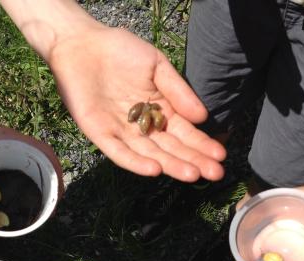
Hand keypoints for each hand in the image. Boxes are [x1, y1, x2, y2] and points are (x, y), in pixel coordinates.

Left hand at [0, 112, 62, 227]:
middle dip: (52, 181)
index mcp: (8, 139)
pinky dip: (28, 178)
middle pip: (44, 160)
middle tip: (50, 206)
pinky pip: (21, 165)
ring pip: (33, 163)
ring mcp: (6, 146)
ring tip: (41, 204)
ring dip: (41, 180)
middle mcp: (11, 142)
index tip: (57, 193)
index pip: (44, 152)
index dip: (56, 172)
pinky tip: (23, 194)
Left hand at [47, 25, 226, 181]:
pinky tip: (154, 169)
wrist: (82, 43)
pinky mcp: (100, 134)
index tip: (220, 156)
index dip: (201, 145)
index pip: (183, 133)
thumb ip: (178, 91)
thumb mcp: (156, 65)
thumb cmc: (120, 50)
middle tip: (215, 174)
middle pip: (170, 148)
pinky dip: (135, 162)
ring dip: (170, 165)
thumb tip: (202, 117)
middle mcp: (142, 126)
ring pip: (149, 154)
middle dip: (193, 161)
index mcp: (158, 110)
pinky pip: (119, 152)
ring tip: (192, 175)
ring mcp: (121, 132)